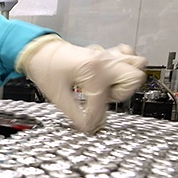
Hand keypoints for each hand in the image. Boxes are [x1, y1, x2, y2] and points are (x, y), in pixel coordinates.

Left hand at [18, 35, 146, 132]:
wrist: (40, 50)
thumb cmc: (46, 67)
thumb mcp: (57, 96)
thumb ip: (74, 114)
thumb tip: (88, 127)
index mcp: (92, 70)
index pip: (103, 102)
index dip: (95, 118)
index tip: (89, 124)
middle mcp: (104, 60)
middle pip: (135, 78)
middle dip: (121, 93)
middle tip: (103, 97)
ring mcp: (107, 55)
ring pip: (137, 64)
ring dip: (126, 80)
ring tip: (107, 86)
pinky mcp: (106, 53)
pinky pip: (129, 55)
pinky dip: (125, 66)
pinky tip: (110, 75)